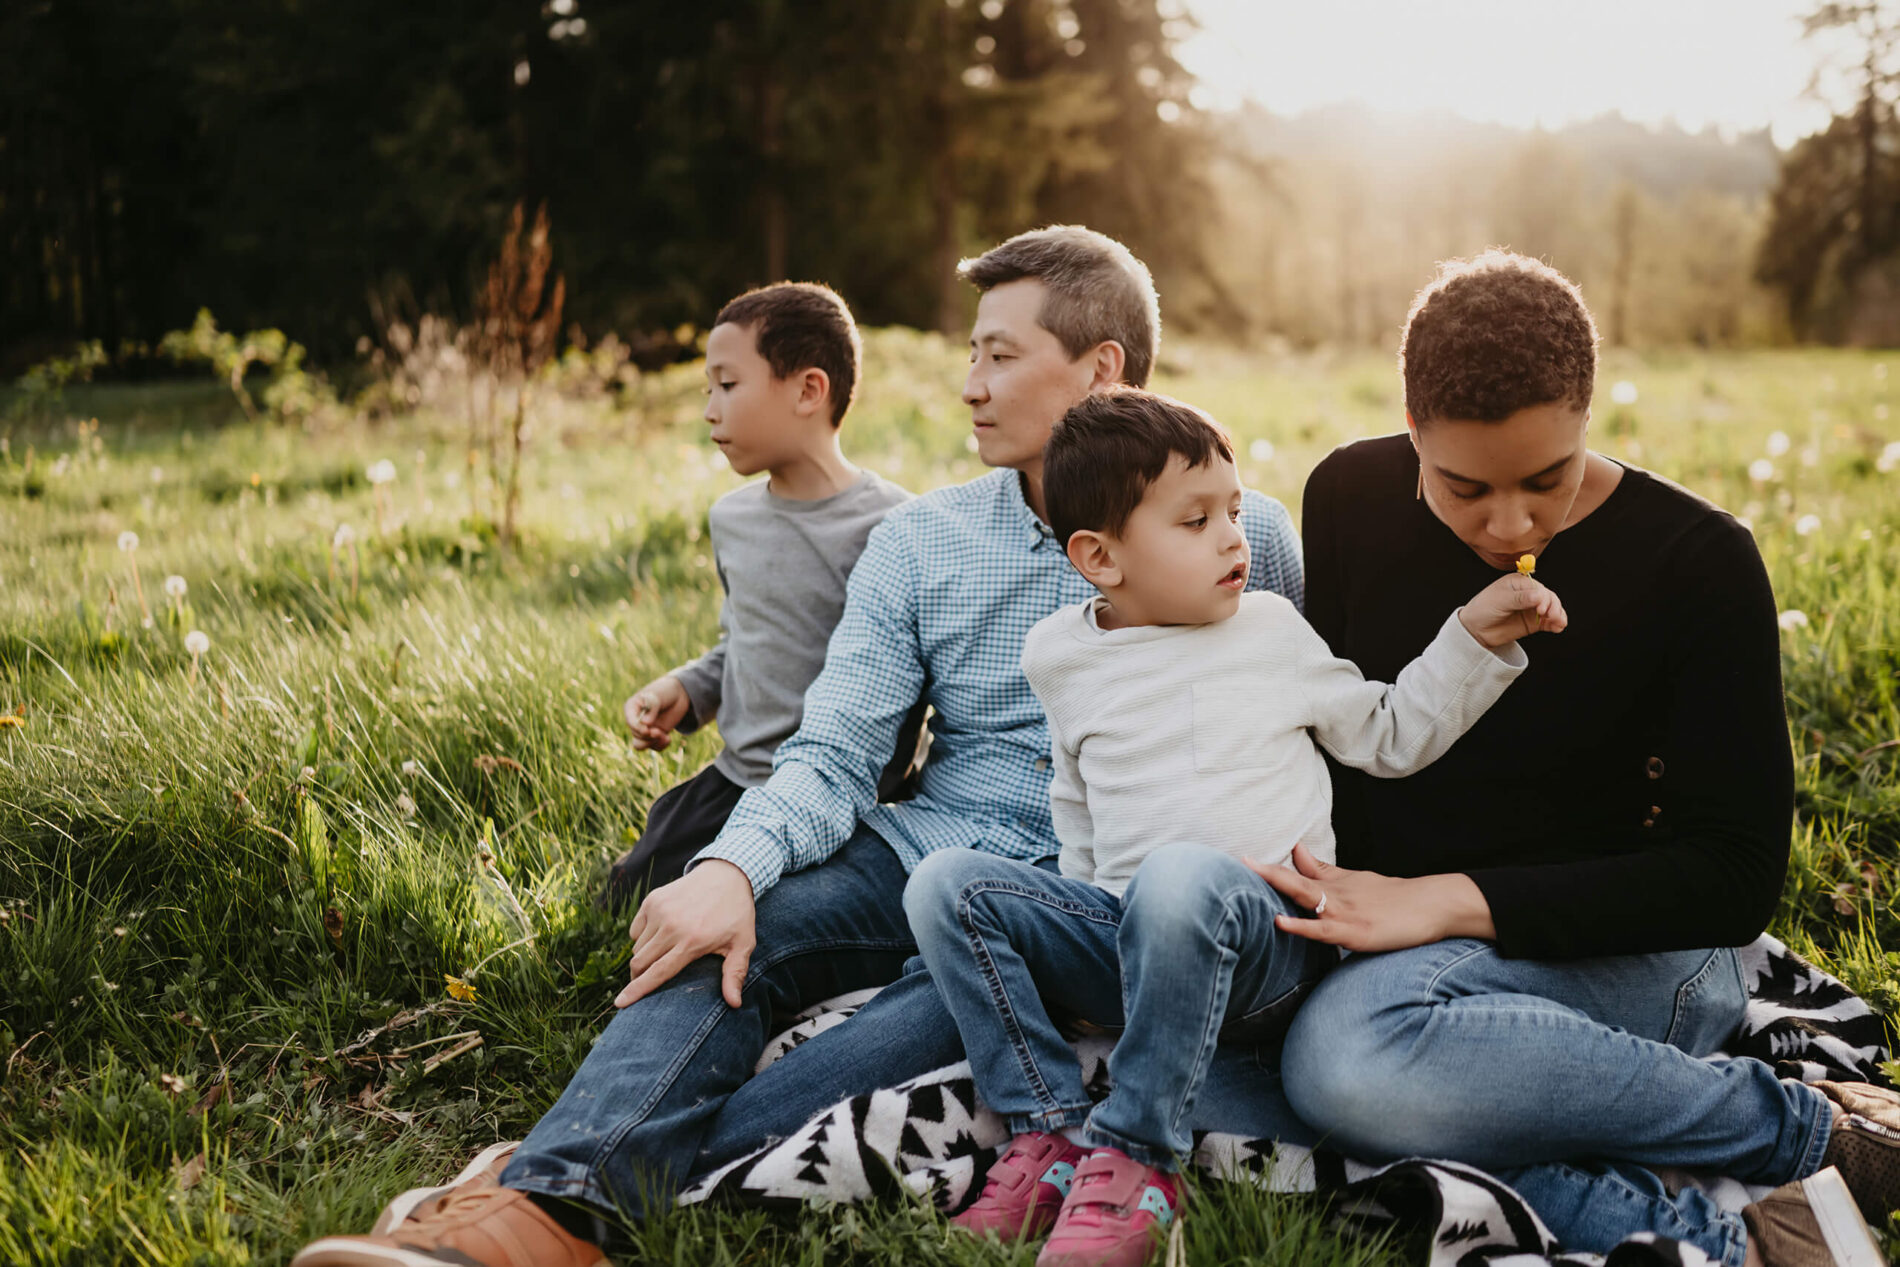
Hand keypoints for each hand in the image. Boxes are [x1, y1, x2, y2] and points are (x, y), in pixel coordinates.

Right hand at [615, 859, 755, 1008]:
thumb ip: (735, 974)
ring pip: (637, 947)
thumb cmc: (736, 914)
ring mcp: (659, 911)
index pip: (657, 973)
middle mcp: (672, 926)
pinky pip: (635, 929)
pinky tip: (659, 936)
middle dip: (638, 978)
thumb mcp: (743, 944)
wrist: (727, 874)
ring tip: (662, 955)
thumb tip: (734, 1005)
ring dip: (644, 958)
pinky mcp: (652, 900)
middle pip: (640, 963)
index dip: (637, 991)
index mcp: (692, 942)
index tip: (619, 1003)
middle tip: (645, 982)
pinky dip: (641, 938)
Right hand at [623, 675, 691, 749]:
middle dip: (648, 735)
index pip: (630, 722)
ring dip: (652, 743)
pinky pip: (653, 746)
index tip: (648, 730)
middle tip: (659, 731)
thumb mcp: (657, 696)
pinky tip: (668, 739)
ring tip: (664, 737)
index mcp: (631, 708)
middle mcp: (635, 720)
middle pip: (636, 735)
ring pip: (640, 745)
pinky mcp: (654, 735)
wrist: (677, 695)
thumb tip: (645, 723)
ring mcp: (645, 729)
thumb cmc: (664, 691)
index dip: (638, 728)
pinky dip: (660, 745)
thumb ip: (652, 708)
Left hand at [1245, 843, 1495, 951]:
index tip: (1237, 861)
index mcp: (1331, 884)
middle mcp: (1334, 895)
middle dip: (1264, 873)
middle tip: (1237, 861)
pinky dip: (1300, 925)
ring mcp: (1344, 913)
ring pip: (1305, 898)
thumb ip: (1322, 869)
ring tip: (1251, 877)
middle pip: (1293, 880)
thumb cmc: (1392, 897)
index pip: (1292, 874)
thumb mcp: (1353, 880)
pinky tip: (1280, 921)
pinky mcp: (1355, 932)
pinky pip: (1322, 930)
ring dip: (1278, 888)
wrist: (1433, 905)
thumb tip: (1295, 850)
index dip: (1265, 869)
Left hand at [1459, 573, 1567, 647]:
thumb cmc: (1483, 609)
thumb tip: (1539, 596)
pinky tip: (1558, 627)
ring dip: (1558, 614)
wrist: (1475, 630)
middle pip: (1548, 597)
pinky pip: (1549, 621)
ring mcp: (1531, 608)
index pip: (1538, 587)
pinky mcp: (1534, 622)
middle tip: (1551, 616)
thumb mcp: (1499, 601)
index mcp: (1519, 583)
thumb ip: (1519, 599)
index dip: (1543, 597)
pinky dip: (1556, 623)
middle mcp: (1528, 594)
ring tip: (1559, 623)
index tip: (1541, 608)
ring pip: (1552, 608)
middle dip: (1553, 606)